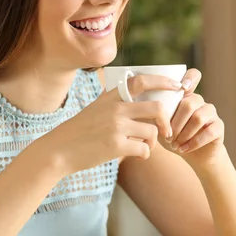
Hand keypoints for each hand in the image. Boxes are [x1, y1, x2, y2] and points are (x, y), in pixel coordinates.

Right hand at [40, 74, 178, 174]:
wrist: (58, 150)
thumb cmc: (79, 130)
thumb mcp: (96, 108)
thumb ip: (116, 101)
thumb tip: (140, 97)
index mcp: (111, 96)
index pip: (141, 81)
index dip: (163, 81)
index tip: (177, 86)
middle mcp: (115, 108)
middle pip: (156, 108)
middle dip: (166, 121)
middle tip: (166, 130)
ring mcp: (116, 127)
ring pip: (152, 132)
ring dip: (153, 142)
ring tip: (143, 146)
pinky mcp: (116, 146)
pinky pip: (144, 149)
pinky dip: (144, 154)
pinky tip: (137, 155)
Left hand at [163, 69, 225, 168]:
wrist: (193, 156)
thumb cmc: (173, 137)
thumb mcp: (161, 126)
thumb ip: (155, 115)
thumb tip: (145, 110)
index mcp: (186, 96)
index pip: (194, 76)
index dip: (189, 78)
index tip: (182, 87)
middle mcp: (200, 101)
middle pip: (189, 103)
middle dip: (176, 123)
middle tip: (168, 137)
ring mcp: (211, 113)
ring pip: (198, 117)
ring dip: (184, 134)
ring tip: (175, 145)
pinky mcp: (219, 127)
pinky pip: (209, 132)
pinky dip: (193, 142)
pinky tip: (184, 149)